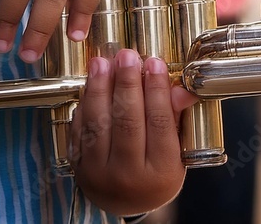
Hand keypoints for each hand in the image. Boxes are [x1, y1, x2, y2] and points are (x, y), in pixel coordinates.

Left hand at [70, 50, 197, 215]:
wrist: (127, 203)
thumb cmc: (157, 174)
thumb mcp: (178, 151)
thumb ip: (177, 118)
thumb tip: (181, 88)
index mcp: (160, 171)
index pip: (160, 123)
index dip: (157, 91)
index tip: (155, 63)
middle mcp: (128, 175)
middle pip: (127, 122)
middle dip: (127, 84)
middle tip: (127, 56)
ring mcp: (99, 173)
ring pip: (99, 125)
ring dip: (100, 89)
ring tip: (103, 63)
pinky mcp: (78, 167)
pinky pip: (79, 131)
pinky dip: (84, 105)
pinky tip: (90, 84)